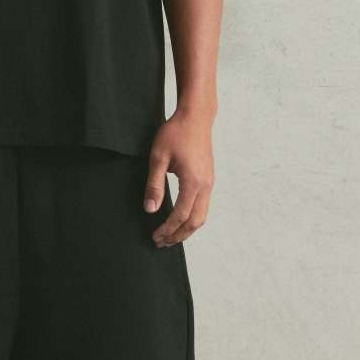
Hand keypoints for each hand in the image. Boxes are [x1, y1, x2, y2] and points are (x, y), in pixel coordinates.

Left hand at [143, 112, 213, 246]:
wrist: (195, 117)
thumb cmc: (175, 133)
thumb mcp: (158, 158)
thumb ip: (154, 185)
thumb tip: (150, 209)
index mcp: (193, 182)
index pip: (180, 215)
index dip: (167, 229)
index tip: (155, 237)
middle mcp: (205, 185)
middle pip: (195, 221)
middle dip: (178, 235)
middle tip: (161, 242)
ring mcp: (209, 182)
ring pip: (202, 216)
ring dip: (186, 229)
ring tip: (170, 236)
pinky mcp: (208, 178)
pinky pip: (203, 206)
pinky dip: (192, 218)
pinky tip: (180, 219)